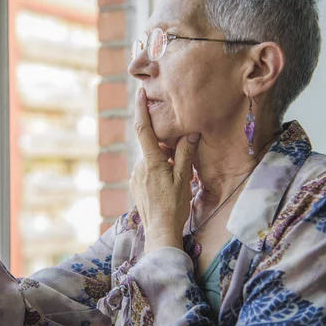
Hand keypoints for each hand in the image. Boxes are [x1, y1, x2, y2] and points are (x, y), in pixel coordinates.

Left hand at [129, 88, 199, 252]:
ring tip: (177, 174)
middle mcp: (139, 166)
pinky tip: (168, 182)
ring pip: (150, 158)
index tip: (140, 93)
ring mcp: (136, 176)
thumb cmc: (174, 207)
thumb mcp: (183, 179)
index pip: (143, 130)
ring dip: (163, 158)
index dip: (141, 110)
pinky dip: (158, 168)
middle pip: (151, 145)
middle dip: (164, 143)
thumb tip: (190, 133)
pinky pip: (147, 169)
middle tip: (179, 150)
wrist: (160, 231)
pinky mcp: (136, 184)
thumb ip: (185, 154)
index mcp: (151, 162)